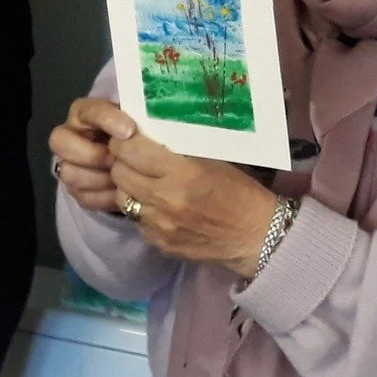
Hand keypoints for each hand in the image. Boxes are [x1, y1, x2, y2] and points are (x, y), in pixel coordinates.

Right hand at [50, 98, 134, 212]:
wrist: (136, 158)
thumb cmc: (136, 134)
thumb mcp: (138, 120)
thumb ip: (138, 119)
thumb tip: (146, 130)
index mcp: (84, 112)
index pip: (87, 111)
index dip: (106, 120)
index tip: (129, 131)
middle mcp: (69, 135)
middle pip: (60, 141)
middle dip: (92, 154)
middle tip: (116, 160)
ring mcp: (68, 162)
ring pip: (67, 171)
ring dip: (97, 178)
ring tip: (121, 179)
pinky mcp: (75, 188)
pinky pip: (81, 195)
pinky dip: (103, 197)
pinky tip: (120, 192)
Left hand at [107, 114, 283, 278]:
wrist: (256, 237)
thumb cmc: (239, 191)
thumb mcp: (213, 160)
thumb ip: (177, 149)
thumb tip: (146, 133)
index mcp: (182, 173)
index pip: (131, 151)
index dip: (123, 142)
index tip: (126, 138)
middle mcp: (166, 200)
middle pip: (119, 173)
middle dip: (121, 162)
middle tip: (131, 157)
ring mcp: (160, 225)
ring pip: (121, 198)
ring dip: (127, 186)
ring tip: (140, 180)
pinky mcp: (159, 243)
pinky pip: (135, 220)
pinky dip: (140, 209)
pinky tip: (154, 204)